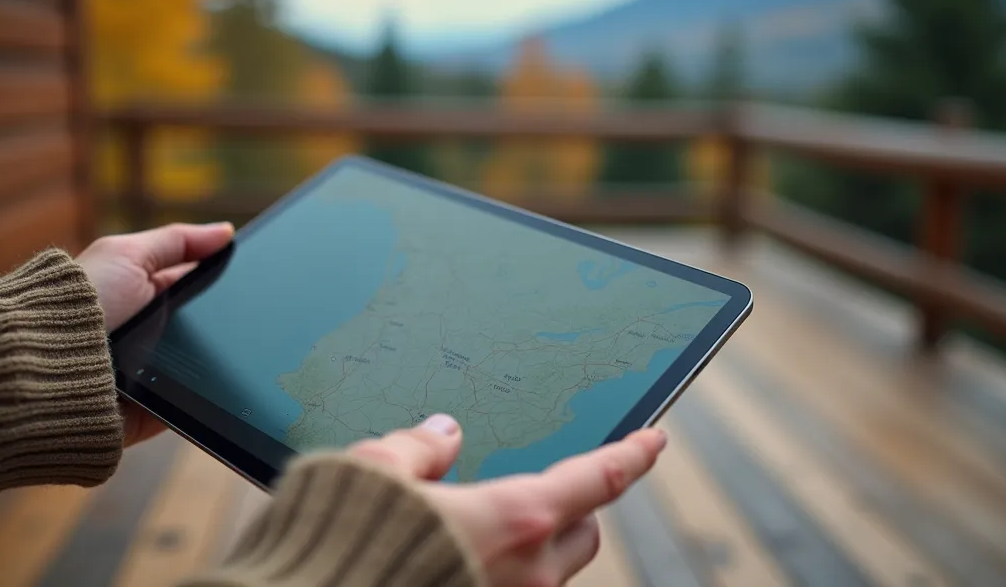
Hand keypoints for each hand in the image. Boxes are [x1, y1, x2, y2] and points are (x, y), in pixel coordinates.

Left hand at [76, 222, 235, 445]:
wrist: (49, 371)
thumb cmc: (79, 305)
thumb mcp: (127, 256)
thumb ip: (177, 242)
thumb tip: (226, 231)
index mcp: (141, 294)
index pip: (192, 281)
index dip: (220, 275)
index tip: (252, 270)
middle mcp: (148, 332)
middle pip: (203, 322)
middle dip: (224, 318)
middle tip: (250, 310)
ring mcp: (153, 372)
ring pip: (205, 362)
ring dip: (218, 355)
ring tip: (237, 344)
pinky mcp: (156, 410)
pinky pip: (194, 401)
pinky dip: (209, 392)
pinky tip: (225, 380)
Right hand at [348, 416, 666, 585]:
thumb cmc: (351, 544)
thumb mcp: (377, 471)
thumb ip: (419, 447)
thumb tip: (443, 433)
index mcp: (516, 517)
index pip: (599, 478)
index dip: (633, 454)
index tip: (654, 440)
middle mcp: (529, 571)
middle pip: (587, 533)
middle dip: (581, 509)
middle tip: (554, 490)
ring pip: (555, 573)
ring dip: (542, 550)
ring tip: (495, 532)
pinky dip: (508, 576)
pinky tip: (464, 560)